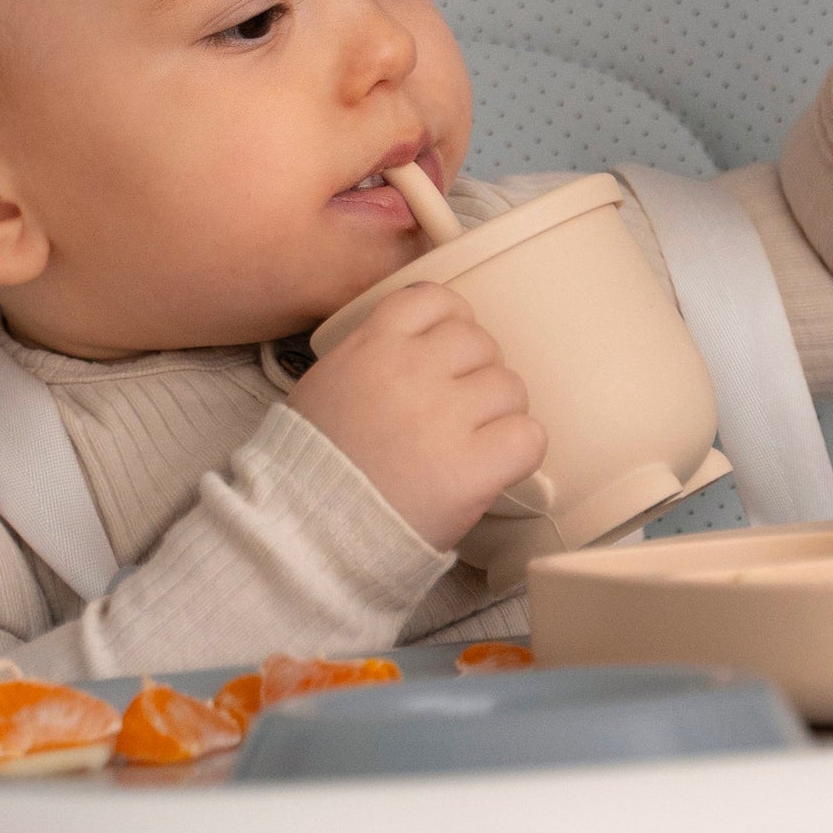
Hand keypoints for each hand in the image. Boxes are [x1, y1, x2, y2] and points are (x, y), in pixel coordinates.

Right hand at [287, 284, 545, 549]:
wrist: (304, 532)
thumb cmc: (311, 467)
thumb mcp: (327, 386)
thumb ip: (371, 355)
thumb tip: (421, 344)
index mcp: (373, 346)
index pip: (435, 299)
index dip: (452, 325)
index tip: (449, 354)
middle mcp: (412, 370)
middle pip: (481, 343)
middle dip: (475, 376)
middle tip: (457, 415)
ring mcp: (444, 417)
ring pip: (511, 387)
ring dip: (499, 415)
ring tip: (471, 446)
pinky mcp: (471, 467)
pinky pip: (528, 436)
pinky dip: (519, 452)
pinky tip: (493, 467)